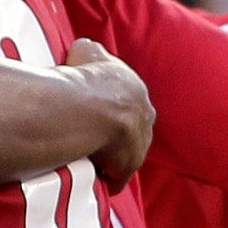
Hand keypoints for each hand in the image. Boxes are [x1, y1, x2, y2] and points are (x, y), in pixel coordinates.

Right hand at [64, 37, 153, 178]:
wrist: (85, 109)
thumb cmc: (82, 78)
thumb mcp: (85, 51)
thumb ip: (89, 52)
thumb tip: (83, 48)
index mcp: (135, 89)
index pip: (128, 101)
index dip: (111, 108)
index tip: (96, 114)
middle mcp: (144, 114)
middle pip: (133, 128)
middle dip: (118, 134)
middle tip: (96, 139)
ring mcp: (139, 141)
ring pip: (128, 153)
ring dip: (113, 157)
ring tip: (93, 161)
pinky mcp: (129, 164)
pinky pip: (119, 175)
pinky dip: (109, 177)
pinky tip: (96, 179)